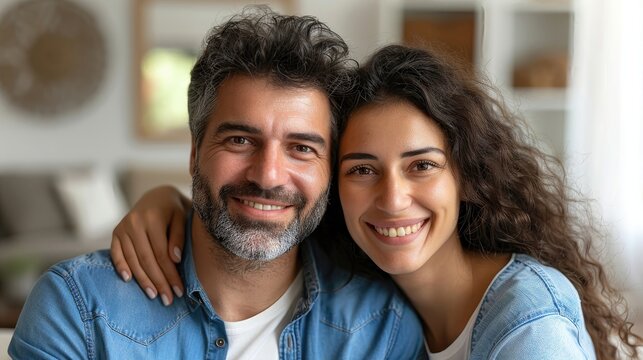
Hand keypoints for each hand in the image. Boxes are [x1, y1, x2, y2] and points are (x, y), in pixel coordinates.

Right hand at [111, 185, 190, 305]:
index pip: (161, 254)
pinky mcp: (116, 232)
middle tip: (168, 300)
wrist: (158, 196)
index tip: (179, 290)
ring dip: (143, 280)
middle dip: (158, 282)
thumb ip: (178, 237)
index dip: (170, 274)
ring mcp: (123, 228)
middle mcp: (134, 223)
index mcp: (153, 218)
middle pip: (147, 260)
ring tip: (154, 295)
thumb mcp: (182, 217)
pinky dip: (121, 267)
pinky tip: (128, 281)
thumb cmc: (175, 210)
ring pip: (132, 260)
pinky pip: (116, 253)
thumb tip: (174, 260)